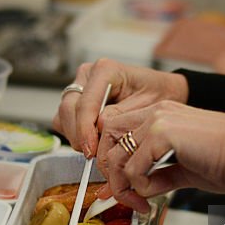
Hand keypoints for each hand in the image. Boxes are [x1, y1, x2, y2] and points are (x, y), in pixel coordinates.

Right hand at [52, 59, 188, 157]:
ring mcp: (79, 87)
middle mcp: (88, 75)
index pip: (85, 103)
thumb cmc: (158, 94)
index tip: (91, 150)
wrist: (162, 92)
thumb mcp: (147, 105)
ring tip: (97, 147)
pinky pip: (64, 121)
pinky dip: (75, 134)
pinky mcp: (76, 101)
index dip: (84, 130)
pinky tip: (93, 140)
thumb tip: (97, 127)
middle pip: (68, 109)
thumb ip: (119, 116)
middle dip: (78, 135)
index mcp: (105, 70)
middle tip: (94, 155)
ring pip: (62, 116)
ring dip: (75, 136)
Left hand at [98, 101, 224, 211]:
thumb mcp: (186, 169)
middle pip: (109, 138)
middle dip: (111, 171)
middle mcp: (157, 111)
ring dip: (123, 185)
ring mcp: (158, 119)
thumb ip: (158, 174)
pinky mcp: (162, 133)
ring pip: (117, 155)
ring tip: (140, 203)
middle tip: (126, 198)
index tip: (122, 188)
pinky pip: (133, 168)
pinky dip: (140, 188)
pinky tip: (154, 196)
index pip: (119, 132)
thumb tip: (137, 189)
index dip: (114, 161)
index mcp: (163, 114)